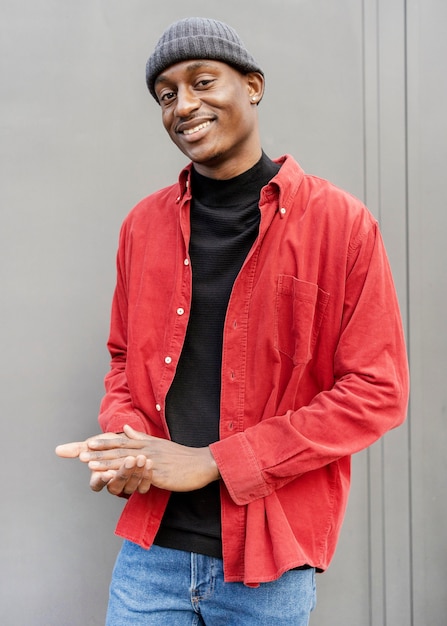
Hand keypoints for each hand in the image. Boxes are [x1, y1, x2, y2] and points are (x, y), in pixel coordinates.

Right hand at [55, 432, 151, 495]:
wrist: (128, 444)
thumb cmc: (108, 446)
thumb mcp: (93, 446)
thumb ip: (77, 449)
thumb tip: (57, 450)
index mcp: (99, 478)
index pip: (97, 485)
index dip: (101, 479)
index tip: (106, 471)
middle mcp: (113, 485)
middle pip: (116, 485)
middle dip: (123, 472)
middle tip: (129, 459)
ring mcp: (128, 487)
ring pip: (131, 486)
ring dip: (137, 472)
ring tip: (142, 458)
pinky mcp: (141, 485)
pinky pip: (144, 485)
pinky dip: (147, 475)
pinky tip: (150, 463)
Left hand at [78, 425, 219, 492]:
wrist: (202, 463)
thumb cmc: (182, 457)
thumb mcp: (160, 444)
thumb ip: (141, 437)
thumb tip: (125, 429)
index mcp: (147, 444)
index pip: (122, 442)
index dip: (104, 443)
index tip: (87, 443)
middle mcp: (148, 450)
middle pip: (119, 450)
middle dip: (98, 452)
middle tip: (79, 454)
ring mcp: (153, 461)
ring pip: (126, 460)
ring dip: (106, 462)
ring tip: (89, 464)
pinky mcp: (159, 473)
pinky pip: (138, 474)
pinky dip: (125, 474)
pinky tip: (114, 478)